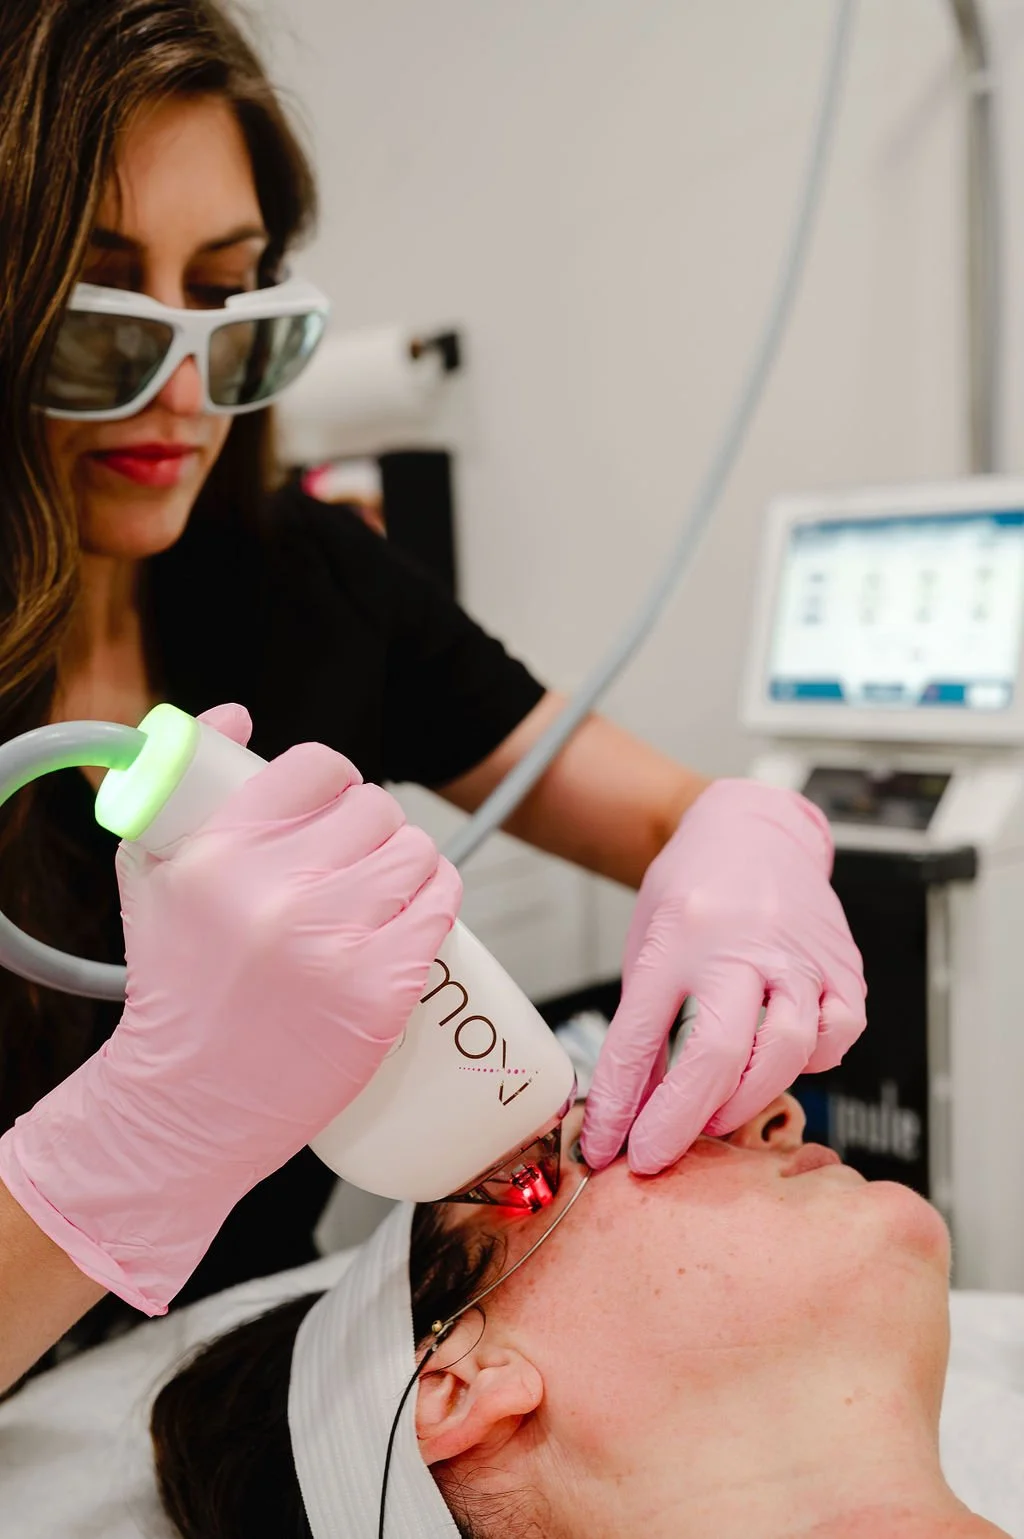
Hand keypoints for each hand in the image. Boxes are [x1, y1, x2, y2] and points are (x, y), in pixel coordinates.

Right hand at [0, 705, 460, 1312]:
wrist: (190, 1102)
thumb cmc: (172, 984)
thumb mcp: (153, 873)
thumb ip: (182, 784)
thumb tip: (235, 714)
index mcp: (220, 856)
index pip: (317, 767)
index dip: (333, 779)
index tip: (331, 801)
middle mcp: (279, 894)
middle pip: (375, 808)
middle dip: (370, 825)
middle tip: (354, 855)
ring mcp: (336, 944)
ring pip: (417, 851)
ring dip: (406, 861)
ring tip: (380, 888)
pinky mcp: (382, 989)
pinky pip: (441, 904)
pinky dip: (434, 899)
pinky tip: (409, 912)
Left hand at [581, 779, 864, 1173]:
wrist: (751, 829)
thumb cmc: (694, 893)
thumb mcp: (648, 950)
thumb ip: (643, 1032)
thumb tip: (626, 1118)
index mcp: (678, 935)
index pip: (641, 1035)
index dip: (619, 1103)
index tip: (607, 1147)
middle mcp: (742, 942)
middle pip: (719, 1049)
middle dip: (682, 1119)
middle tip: (659, 1153)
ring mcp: (799, 952)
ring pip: (787, 1048)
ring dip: (746, 1099)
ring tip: (715, 1115)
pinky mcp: (842, 963)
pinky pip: (837, 1033)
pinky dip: (811, 1063)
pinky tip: (779, 1064)